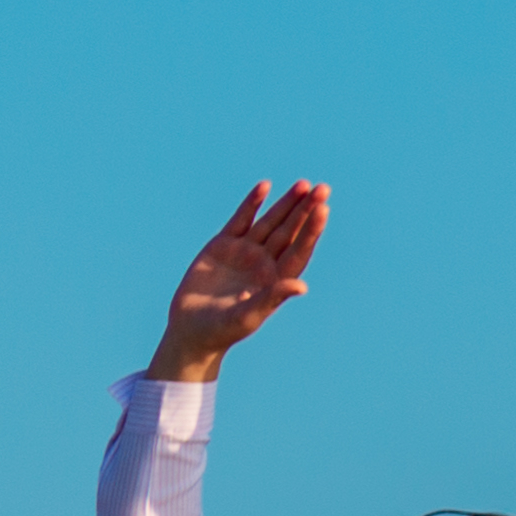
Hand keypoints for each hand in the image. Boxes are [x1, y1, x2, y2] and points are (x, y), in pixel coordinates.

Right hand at [149, 181, 327, 379]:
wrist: (192, 329)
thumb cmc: (223, 330)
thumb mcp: (249, 316)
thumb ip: (272, 298)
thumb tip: (302, 286)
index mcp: (277, 278)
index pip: (300, 249)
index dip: (312, 229)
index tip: (323, 209)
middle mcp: (266, 262)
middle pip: (291, 231)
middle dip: (306, 210)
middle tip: (322, 188)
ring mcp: (245, 252)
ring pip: (271, 222)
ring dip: (286, 203)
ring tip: (303, 184)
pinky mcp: (222, 245)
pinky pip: (241, 220)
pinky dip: (252, 203)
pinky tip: (265, 186)